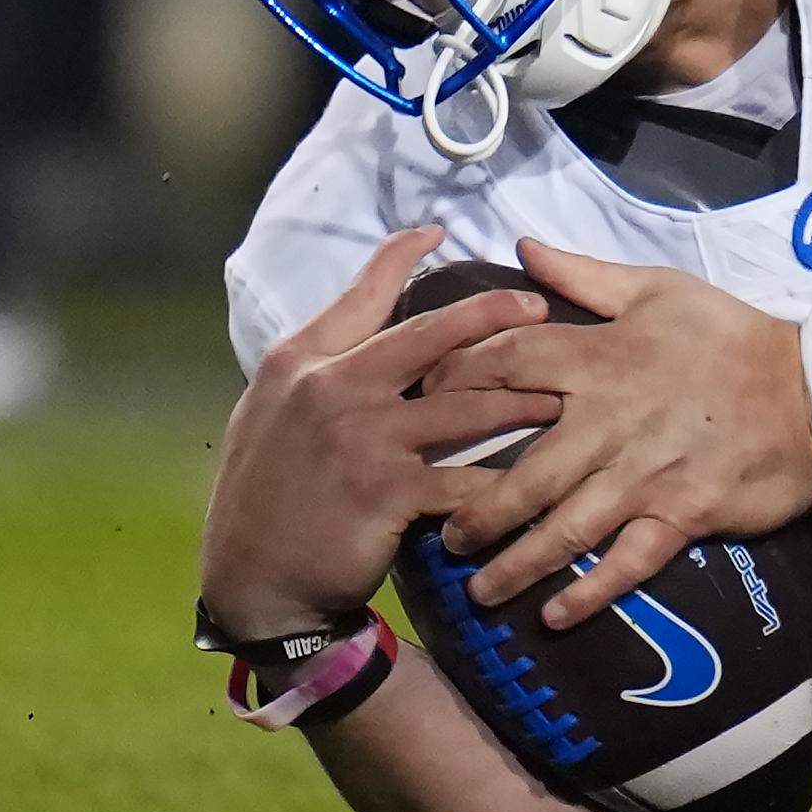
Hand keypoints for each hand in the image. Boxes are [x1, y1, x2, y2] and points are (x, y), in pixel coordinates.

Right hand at [200, 227, 560, 638]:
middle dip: (494, 315)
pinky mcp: (388, 492)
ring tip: (559, 399)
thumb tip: (358, 331)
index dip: (399, 257)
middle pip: (431, 335)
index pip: (358, 296)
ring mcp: (363, 439)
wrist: (252, 579)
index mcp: (301, 362)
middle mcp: (332, 388)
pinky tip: (536, 480)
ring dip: (520, 401)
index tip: (439, 231)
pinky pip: (465, 478)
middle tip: (540, 310)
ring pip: (465, 406)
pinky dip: (503, 480)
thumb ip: (314, 368)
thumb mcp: (270, 412)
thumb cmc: (264, 495)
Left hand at [421, 237, 811, 629]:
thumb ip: (586, 275)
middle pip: (522, 470)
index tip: (422, 409)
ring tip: (481, 592)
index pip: (507, 365)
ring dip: (517, 563)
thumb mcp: (660, 289)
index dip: (456, 385)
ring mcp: (645, 473)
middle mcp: (611, 420)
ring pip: (566, 526)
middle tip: (442, 536)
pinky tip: (557, 617)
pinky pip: (629, 561)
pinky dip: (592, 592)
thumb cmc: (732, 336)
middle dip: (476, 509)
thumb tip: (523, 249)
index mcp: (601, 358)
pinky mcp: (682, 513)